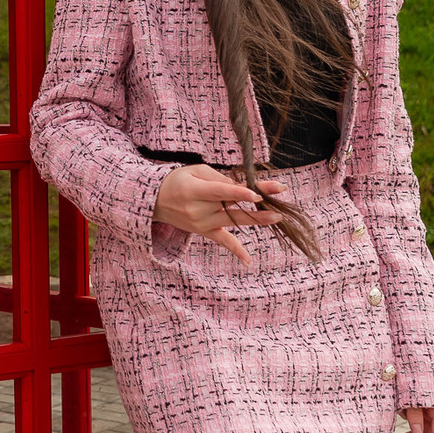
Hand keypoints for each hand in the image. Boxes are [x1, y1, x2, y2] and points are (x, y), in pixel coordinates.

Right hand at [152, 164, 287, 266]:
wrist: (155, 200)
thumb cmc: (177, 180)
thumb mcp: (194, 171)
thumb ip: (218, 178)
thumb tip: (242, 187)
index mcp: (194, 190)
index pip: (221, 192)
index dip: (239, 193)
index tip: (258, 194)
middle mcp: (198, 209)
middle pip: (232, 206)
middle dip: (256, 203)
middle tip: (278, 198)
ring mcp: (201, 223)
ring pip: (233, 222)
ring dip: (256, 220)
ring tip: (276, 217)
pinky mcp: (203, 232)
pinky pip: (222, 241)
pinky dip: (235, 251)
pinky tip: (248, 261)